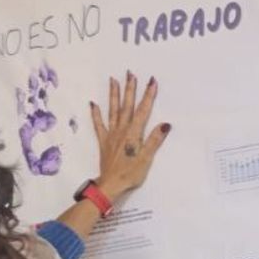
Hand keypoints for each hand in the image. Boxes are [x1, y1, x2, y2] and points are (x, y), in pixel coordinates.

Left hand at [90, 71, 169, 199]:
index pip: (143, 111)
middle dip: (130, 89)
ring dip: (114, 95)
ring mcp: (111, 134)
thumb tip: (165, 124)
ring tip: (114, 80)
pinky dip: (96, 113)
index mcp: (134, 134)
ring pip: (113, 110)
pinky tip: (93, 103)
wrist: (110, 184)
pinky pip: (99, 124)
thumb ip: (154, 140)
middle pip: (127, 106)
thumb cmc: (130, 174)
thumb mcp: (146, 158)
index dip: (148, 95)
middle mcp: (122, 130)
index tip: (152, 81)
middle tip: (130, 73)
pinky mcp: (104, 141)